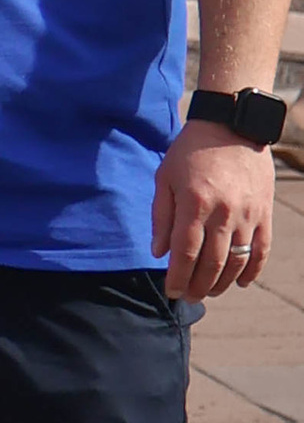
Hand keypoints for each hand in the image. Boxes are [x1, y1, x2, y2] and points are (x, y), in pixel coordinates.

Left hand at [152, 123, 274, 298]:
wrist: (232, 124)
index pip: (185, 253)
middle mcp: (224, 213)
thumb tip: (159, 252)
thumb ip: (161, 216)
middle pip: (212, 263)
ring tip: (209, 292)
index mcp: (195, 203)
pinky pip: (262, 249)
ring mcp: (248, 214)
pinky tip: (241, 282)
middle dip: (198, 286)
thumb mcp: (165, 177)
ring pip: (238, 261)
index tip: (171, 291)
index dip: (178, 277)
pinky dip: (253, 270)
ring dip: (223, 283)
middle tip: (188, 297)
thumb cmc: (190, 150)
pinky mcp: (264, 212)